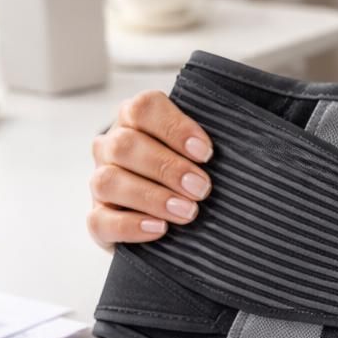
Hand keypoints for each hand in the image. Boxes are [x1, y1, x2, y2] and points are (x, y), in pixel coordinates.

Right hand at [88, 91, 213, 249]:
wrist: (167, 222)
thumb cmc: (187, 177)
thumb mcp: (196, 155)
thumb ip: (204, 147)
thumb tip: (240, 149)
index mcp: (134, 121)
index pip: (143, 108)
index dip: (174, 128)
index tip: (206, 152)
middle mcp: (111, 147)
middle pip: (126, 144)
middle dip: (167, 167)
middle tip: (202, 188)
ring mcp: (100, 183)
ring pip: (109, 181)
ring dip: (151, 197)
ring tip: (187, 212)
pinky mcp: (97, 218)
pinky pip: (100, 221)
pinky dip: (131, 226)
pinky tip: (159, 229)